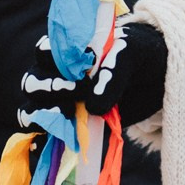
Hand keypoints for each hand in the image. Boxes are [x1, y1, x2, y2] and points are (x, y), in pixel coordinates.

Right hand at [18, 16, 167, 133]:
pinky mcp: (67, 123)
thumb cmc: (138, 55)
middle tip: (78, 89)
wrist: (153, 78)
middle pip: (32, 82)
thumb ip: (113, 71)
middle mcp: (56, 74)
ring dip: (44, 113)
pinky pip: (44, 132)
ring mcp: (59, 101)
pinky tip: (63, 133)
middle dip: (49, 87)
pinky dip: (46, 135)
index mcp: (67, 49)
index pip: (44, 50)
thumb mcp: (132, 54)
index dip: (53, 57)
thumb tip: (93, 106)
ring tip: (68, 113)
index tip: (84, 62)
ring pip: (31, 108)